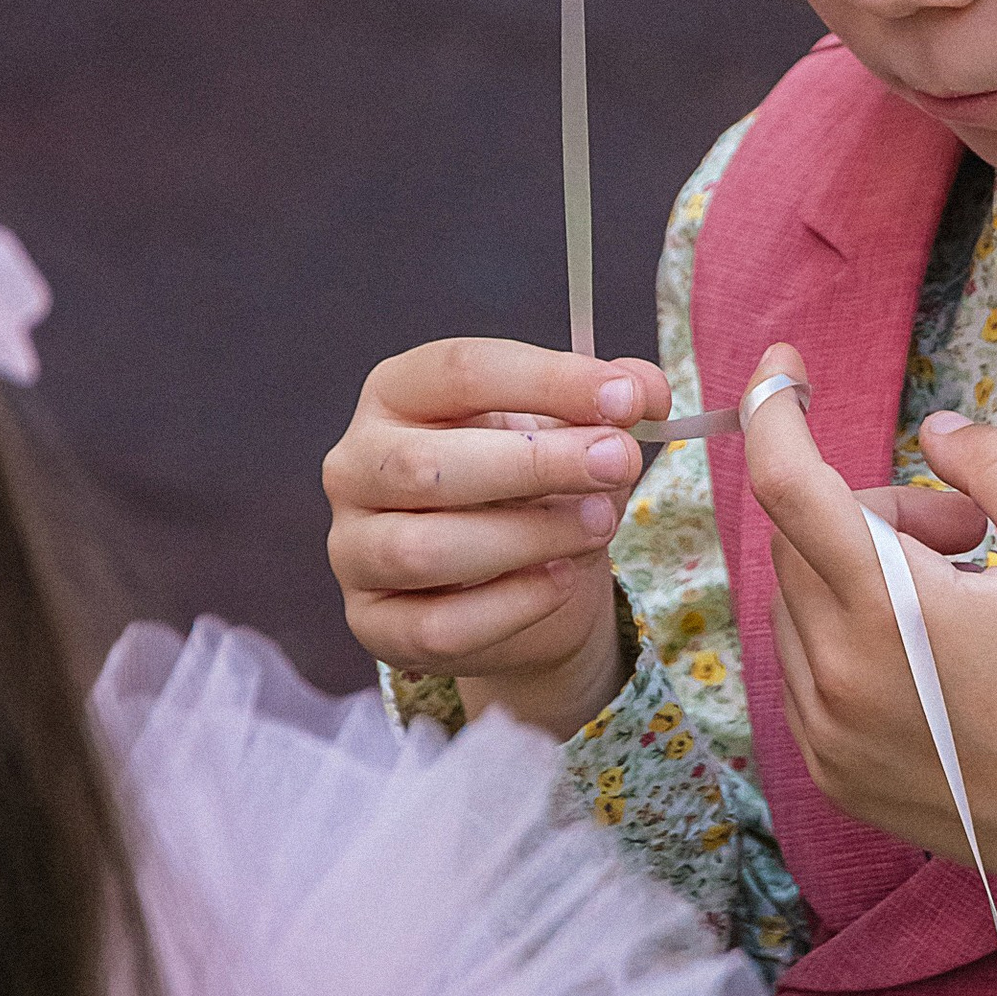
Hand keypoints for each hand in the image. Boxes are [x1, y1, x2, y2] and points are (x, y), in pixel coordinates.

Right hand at [325, 336, 670, 736]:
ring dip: (527, 538)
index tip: (627, 400)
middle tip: (618, 463)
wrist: (527, 585)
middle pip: (428, 465)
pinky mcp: (371, 623)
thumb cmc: (538, 487)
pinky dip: (511, 606)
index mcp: (398, 393)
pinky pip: (435, 625)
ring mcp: (352, 548)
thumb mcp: (577, 430)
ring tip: (600, 525)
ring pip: (423, 550)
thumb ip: (612, 401)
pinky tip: (561, 581)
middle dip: (536, 464)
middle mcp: (356, 465)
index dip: (549, 381)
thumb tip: (645, 390)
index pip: (459, 370)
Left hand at [743, 342, 996, 881]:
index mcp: (889, 612)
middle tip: (970, 537)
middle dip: (874, 511)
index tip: (785, 368)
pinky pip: (805, 665)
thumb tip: (936, 432)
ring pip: (799, 601)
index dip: (773, 411)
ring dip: (859, 575)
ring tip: (960, 606)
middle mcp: (834, 675)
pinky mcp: (828, 770)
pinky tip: (932, 660)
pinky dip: (849, 633)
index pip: (788, 485)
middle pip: (803, 538)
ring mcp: (822, 733)